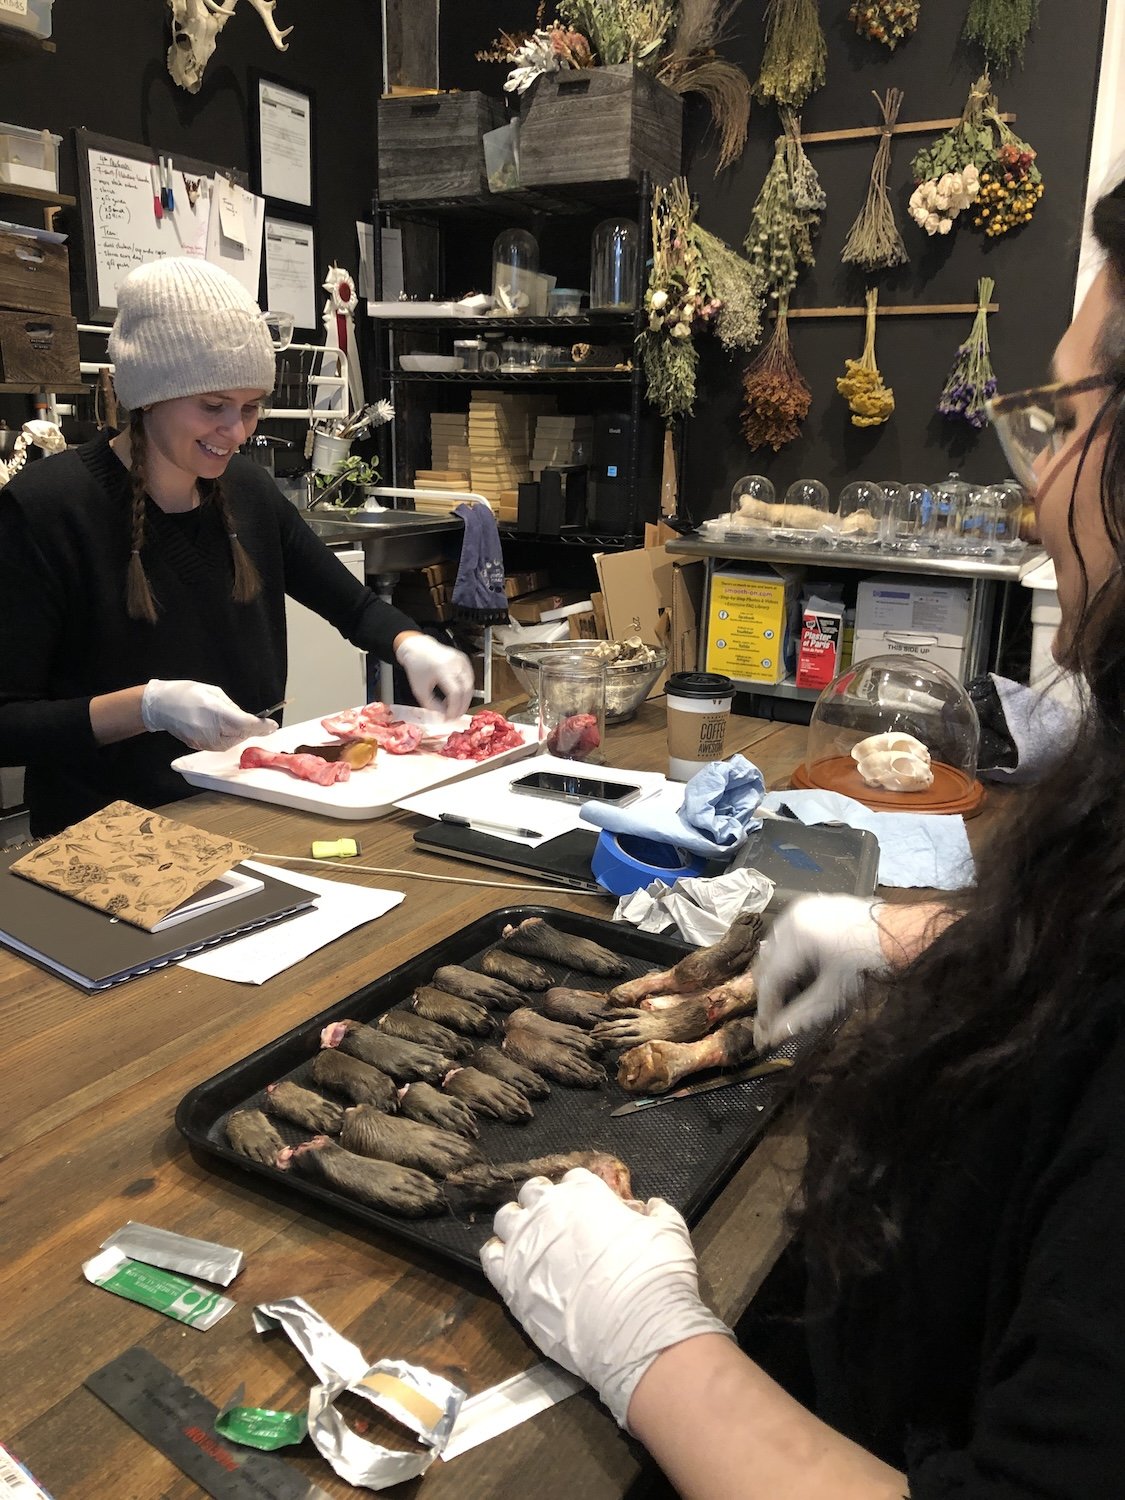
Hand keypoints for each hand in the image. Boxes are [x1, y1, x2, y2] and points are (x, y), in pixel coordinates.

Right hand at [141, 679, 275, 751]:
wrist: (160, 706)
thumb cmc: (186, 693)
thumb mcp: (213, 693)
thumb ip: (232, 707)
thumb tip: (246, 717)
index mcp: (215, 712)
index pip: (246, 724)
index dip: (262, 726)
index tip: (273, 725)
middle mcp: (210, 729)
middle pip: (241, 735)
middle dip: (254, 730)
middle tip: (265, 725)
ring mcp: (204, 740)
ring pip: (233, 742)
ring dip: (242, 735)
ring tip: (244, 725)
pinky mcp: (199, 745)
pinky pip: (221, 745)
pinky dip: (229, 739)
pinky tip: (229, 731)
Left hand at [395, 634, 473, 716]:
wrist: (418, 648)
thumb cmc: (416, 667)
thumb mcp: (419, 689)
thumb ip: (431, 705)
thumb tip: (444, 715)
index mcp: (441, 669)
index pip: (455, 693)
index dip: (454, 708)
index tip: (449, 717)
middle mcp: (454, 663)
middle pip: (466, 690)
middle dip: (462, 706)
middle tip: (456, 716)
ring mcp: (461, 660)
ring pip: (470, 685)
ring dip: (465, 699)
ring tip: (456, 707)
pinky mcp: (464, 659)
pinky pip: (470, 678)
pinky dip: (466, 690)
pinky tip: (458, 696)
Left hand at [480, 1168, 730, 1429]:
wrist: (635, 1332)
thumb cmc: (654, 1276)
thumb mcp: (670, 1231)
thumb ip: (655, 1213)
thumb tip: (648, 1207)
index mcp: (584, 1193)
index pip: (574, 1179)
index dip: (582, 1192)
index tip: (590, 1207)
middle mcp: (548, 1212)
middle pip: (534, 1192)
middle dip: (545, 1201)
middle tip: (559, 1222)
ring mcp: (524, 1246)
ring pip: (507, 1219)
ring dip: (519, 1225)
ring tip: (532, 1241)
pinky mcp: (509, 1283)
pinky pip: (490, 1257)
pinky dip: (500, 1256)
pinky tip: (513, 1265)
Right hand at [752, 894, 886, 1051]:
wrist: (896, 933)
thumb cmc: (868, 964)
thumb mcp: (833, 994)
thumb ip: (801, 1015)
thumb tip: (775, 1034)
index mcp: (796, 936)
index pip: (769, 977)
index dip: (766, 1005)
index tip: (767, 1027)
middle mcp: (791, 917)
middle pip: (766, 959)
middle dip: (769, 988)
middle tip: (775, 1012)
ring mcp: (800, 907)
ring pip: (774, 944)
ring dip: (776, 970)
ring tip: (787, 992)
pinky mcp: (810, 904)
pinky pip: (787, 931)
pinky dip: (786, 952)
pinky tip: (797, 969)